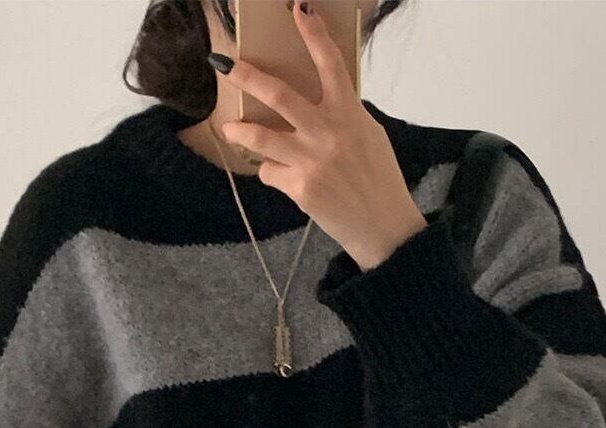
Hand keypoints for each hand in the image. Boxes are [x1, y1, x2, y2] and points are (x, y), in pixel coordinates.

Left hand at [210, 0, 427, 270]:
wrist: (382, 226)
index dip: (314, 34)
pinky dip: (272, 172)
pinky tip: (282, 177)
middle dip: (247, 76)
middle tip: (223, 64)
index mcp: (350, 114)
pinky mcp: (300, 188)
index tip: (299, 8)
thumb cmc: (378, 179)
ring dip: (240, 132)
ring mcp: (312, 161)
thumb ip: (343, 116)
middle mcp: (328, 133)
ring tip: (230, 129)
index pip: (330, 64)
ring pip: (262, 137)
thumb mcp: (369, 136)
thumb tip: (318, 103)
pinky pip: (271, 173)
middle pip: (279, 95)